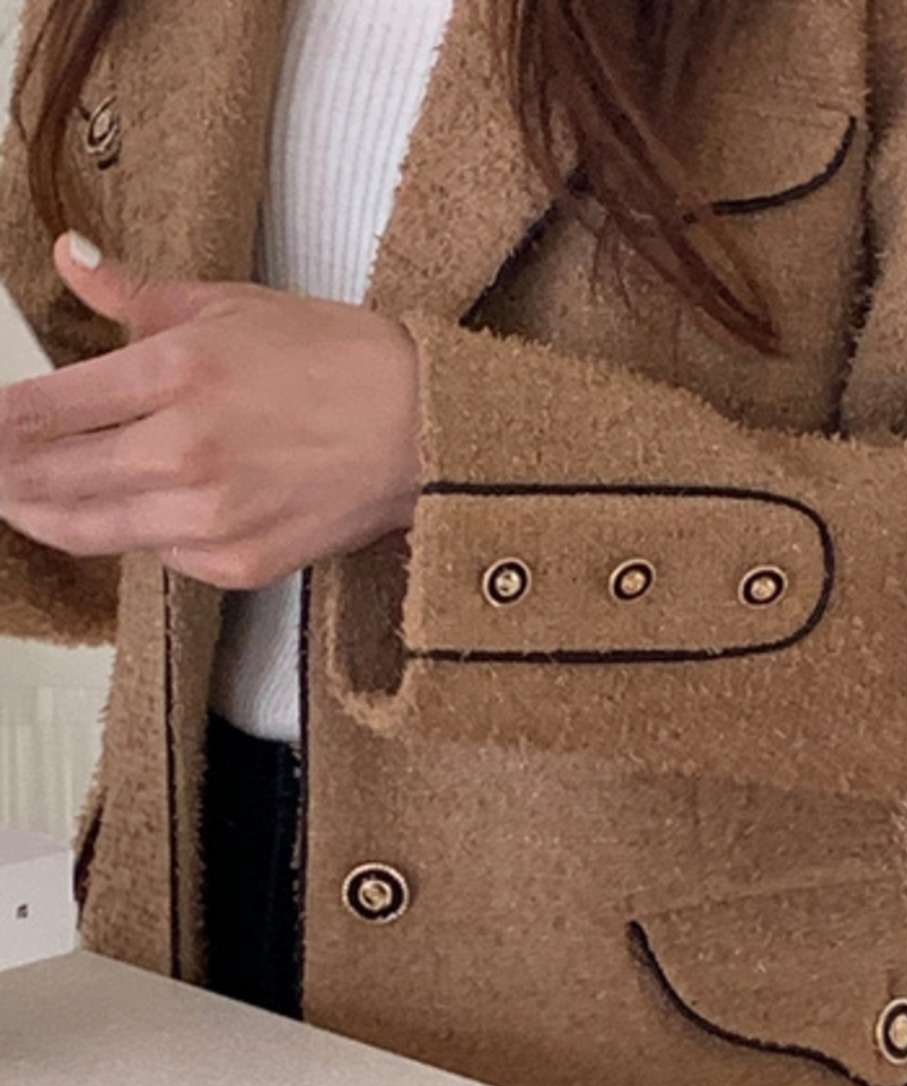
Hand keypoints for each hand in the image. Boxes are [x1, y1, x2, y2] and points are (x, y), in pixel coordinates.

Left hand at [0, 232, 423, 587]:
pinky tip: (127, 516)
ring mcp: (208, 517)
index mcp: (176, 373)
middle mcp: (183, 453)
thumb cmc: (342, 364)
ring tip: (19, 504)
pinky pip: (158, 555)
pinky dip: (134, 536)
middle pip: (51, 479)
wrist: (424, 432)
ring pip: (90, 529)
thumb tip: (73, 260)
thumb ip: (136, 294)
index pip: (46, 409)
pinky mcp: (236, 563)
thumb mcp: (231, 305)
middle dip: (3, 477)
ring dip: (43, 516)